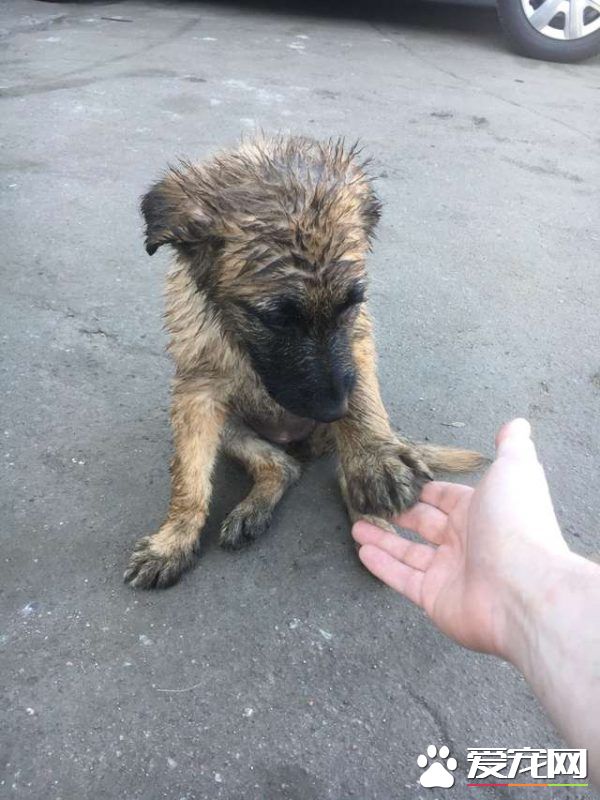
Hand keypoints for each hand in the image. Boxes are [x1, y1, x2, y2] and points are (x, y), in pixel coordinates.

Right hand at [352, 419, 567, 658]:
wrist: (522, 588)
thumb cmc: (515, 524)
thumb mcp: (514, 470)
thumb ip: (512, 446)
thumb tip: (516, 424)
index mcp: (480, 512)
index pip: (447, 499)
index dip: (425, 492)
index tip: (400, 483)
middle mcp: (465, 542)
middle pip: (424, 525)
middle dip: (399, 514)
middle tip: (374, 504)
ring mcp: (449, 573)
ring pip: (408, 553)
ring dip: (382, 539)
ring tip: (356, 527)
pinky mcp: (434, 599)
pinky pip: (403, 579)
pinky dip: (382, 566)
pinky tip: (362, 550)